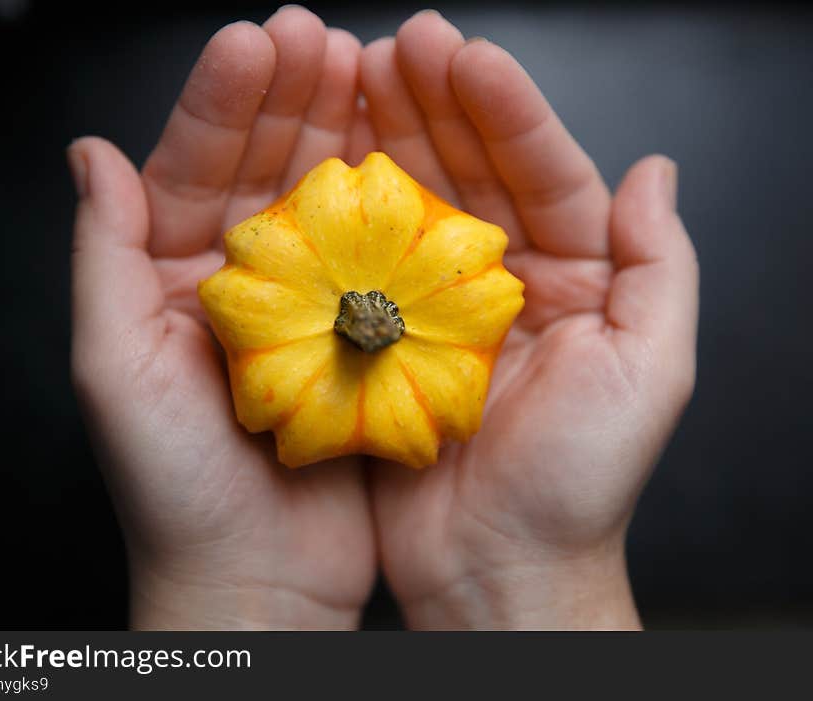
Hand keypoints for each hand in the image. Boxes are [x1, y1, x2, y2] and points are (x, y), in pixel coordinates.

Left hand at [69, 7, 375, 628]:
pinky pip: (373, 263)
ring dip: (344, 137)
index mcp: (172, 281)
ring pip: (324, 206)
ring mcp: (305, 310)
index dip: (223, 102)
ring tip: (368, 73)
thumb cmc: (176, 489)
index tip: (258, 42)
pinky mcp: (358, 342)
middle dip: (292, 100)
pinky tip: (406, 160)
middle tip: (323, 40)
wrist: (256, 576)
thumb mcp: (112, 368)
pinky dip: (390, 212)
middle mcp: (240, 287)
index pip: (192, 168)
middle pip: (264, 171)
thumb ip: (102, 258)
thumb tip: (90, 155)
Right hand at [362, 11, 698, 628]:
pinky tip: (329, 162)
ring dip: (389, 140)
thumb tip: (656, 171)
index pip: (544, 172)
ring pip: (415, 206)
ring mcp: (439, 309)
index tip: (464, 54)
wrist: (496, 566)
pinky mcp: (386, 340)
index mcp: (574, 280)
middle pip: (472, 174)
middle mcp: (505, 283)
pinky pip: (369, 264)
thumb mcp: (649, 371)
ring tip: (356, 77)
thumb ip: (657, 267)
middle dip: (436, 105)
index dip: (506, 110)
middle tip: (397, 44)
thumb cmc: (579, 482)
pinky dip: (349, 213)